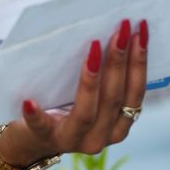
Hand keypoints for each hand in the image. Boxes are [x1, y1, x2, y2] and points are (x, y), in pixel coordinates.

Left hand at [0, 19, 147, 164]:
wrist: (31, 140)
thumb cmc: (64, 107)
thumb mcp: (91, 98)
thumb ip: (104, 79)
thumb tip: (114, 33)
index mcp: (117, 126)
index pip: (134, 94)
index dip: (139, 63)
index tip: (139, 31)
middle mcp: (100, 137)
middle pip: (113, 99)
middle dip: (119, 61)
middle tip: (120, 29)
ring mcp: (72, 140)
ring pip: (86, 112)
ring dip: (92, 79)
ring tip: (94, 47)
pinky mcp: (43, 138)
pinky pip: (41, 126)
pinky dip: (37, 114)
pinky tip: (30, 101)